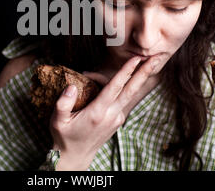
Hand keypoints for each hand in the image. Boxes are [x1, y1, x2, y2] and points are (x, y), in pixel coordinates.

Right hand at [49, 55, 160, 170]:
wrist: (76, 156)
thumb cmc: (65, 137)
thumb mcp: (57, 121)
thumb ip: (63, 103)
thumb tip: (72, 86)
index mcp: (97, 113)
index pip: (115, 88)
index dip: (126, 72)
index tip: (135, 59)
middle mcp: (111, 115)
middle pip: (132, 90)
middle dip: (145, 72)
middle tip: (157, 58)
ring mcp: (117, 118)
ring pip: (126, 93)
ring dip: (136, 77)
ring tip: (138, 62)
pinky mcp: (118, 119)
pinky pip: (121, 98)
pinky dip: (120, 87)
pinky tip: (111, 81)